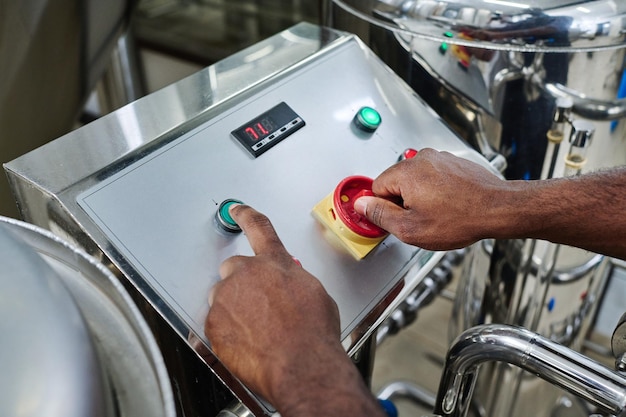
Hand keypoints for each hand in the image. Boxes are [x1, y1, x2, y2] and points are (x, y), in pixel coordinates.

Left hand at [204, 205, 384, 416]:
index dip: (245, 215)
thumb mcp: (314, 294)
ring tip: (256, 331)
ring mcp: (227, 297)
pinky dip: (227, 331)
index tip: (236, 209)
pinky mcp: (213, 322)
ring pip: (223, 296)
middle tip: (257, 307)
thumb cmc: (313, 334)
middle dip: (242, 283)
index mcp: (275, 263)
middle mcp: (247, 273)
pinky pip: (215, 322)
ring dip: (234, 308)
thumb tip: (287, 286)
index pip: (258, 227)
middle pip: (233, 268)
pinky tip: (248, 344)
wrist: (302, 365)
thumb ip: (292, 280)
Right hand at [354, 148, 507, 249]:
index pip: (376, 187)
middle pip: (395, 181)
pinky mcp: (453, 162)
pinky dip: (435, 190)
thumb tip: (362, 205)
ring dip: (419, 196)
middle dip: (402, 201)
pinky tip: (448, 206)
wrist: (498, 209)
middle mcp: (422, 159)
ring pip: (415, 179)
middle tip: (418, 220)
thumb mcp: (410, 228)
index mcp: (406, 172)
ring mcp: (439, 158)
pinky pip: (433, 177)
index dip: (383, 208)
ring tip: (437, 213)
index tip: (392, 218)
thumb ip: (380, 215)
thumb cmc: (461, 218)